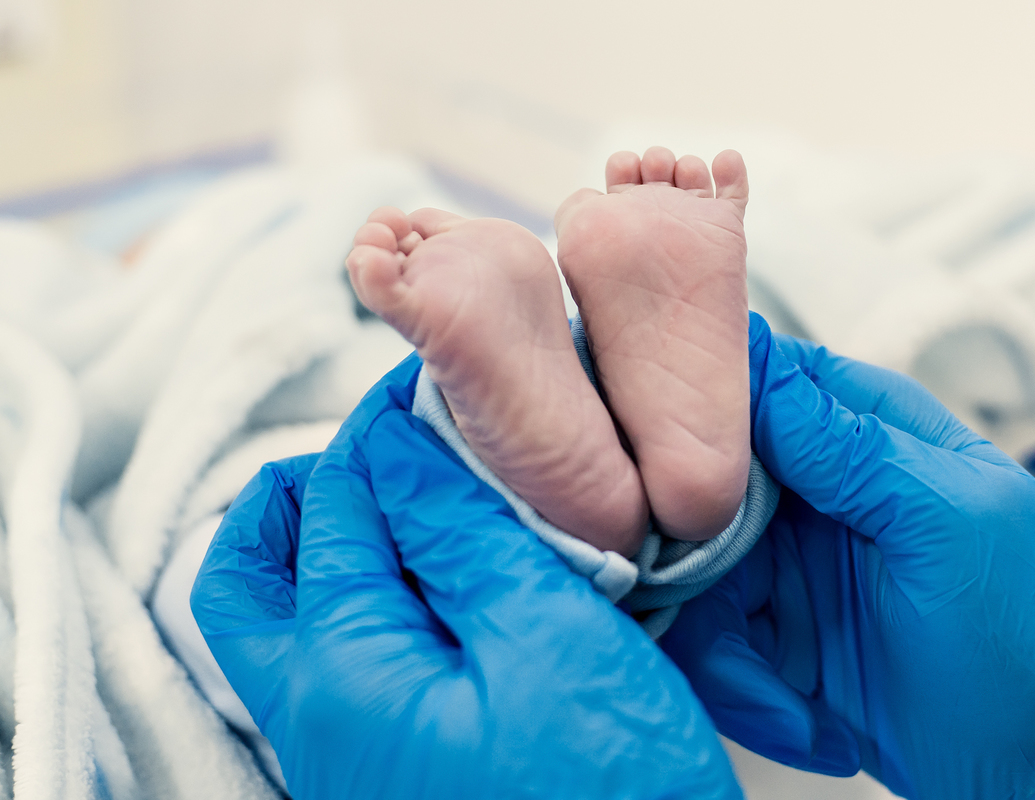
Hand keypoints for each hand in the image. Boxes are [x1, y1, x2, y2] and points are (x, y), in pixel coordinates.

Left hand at [191, 356, 740, 799]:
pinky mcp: (390, 766)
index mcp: (341, 674)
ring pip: (296, 617)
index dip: (385, 432)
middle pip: (258, 573)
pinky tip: (457, 581)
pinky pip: (350, 660)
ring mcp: (347, 751)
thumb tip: (402, 445)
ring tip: (429, 504)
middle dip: (313, 493)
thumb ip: (463, 535)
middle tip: (392, 449)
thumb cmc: (608, 795)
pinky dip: (381, 597)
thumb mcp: (548, 642)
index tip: (437, 392)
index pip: (337, 506)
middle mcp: (316, 719)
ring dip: (345, 542)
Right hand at [661, 313, 1034, 799]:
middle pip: (689, 490)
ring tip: (788, 711)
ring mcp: (782, 559)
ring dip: (725, 661)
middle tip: (728, 634)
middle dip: (690, 571)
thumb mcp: (947, 519)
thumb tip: (748, 365)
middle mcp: (807, 486)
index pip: (744, 383)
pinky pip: (709, 645)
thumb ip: (846, 445)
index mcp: (858, 428)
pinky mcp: (770, 629)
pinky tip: (809, 728)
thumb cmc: (1029, 628)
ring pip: (685, 579)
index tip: (674, 493)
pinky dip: (745, 697)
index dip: (690, 426)